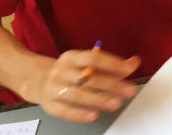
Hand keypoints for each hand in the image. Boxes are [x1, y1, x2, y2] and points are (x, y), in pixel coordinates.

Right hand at [23, 49, 140, 122]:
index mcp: (70, 57)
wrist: (37, 81)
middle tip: (129, 90)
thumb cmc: (69, 72)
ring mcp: (53, 88)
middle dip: (111, 84)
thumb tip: (134, 63)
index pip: (92, 57)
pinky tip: (94, 115)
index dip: (112, 63)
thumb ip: (109, 65)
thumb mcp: (85, 63)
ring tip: (116, 103)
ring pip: (77, 94)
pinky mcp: (50, 105)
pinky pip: (65, 111)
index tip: (129, 69)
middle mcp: (61, 71)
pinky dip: (80, 114)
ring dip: (99, 99)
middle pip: (87, 78)